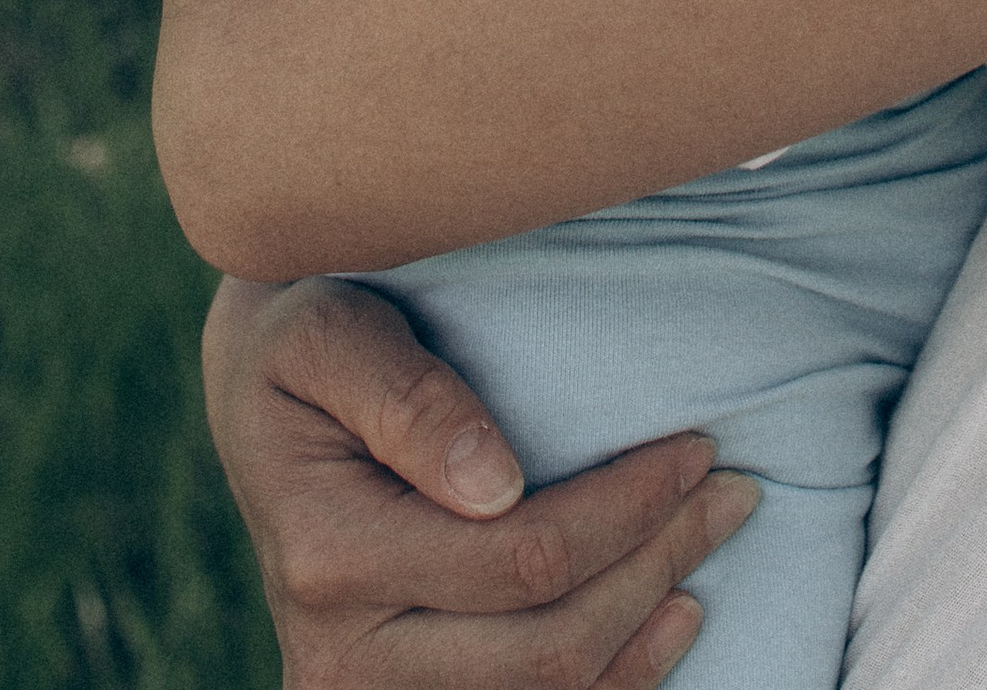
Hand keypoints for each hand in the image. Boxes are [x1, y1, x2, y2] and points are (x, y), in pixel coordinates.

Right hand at [203, 275, 756, 688]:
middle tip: (731, 487)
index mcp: (326, 558)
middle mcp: (340, 659)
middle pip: (546, 647)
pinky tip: (666, 621)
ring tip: (709, 540)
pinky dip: (614, 681)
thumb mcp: (325, 331)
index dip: (628, 510)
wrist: (255, 402)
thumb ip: (403, 396)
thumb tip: (495, 481)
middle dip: (657, 564)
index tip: (696, 446)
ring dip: (647, 625)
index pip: (520, 558)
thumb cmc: (305, 342)